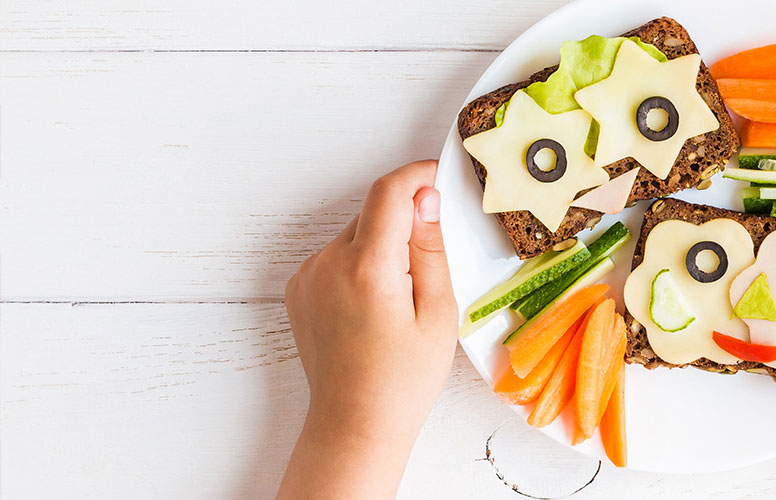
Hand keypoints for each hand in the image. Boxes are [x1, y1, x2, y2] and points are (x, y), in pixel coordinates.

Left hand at [278, 160, 457, 499]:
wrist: (354, 424)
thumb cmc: (402, 381)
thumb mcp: (438, 314)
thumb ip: (430, 249)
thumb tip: (425, 199)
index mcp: (367, 268)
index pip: (389, 192)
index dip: (417, 175)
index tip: (437, 176)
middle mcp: (328, 264)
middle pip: (373, 213)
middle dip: (405, 221)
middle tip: (429, 264)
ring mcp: (308, 276)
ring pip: (355, 234)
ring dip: (382, 246)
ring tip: (401, 297)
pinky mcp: (299, 289)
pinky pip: (336, 257)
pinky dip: (360, 264)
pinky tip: (375, 305)